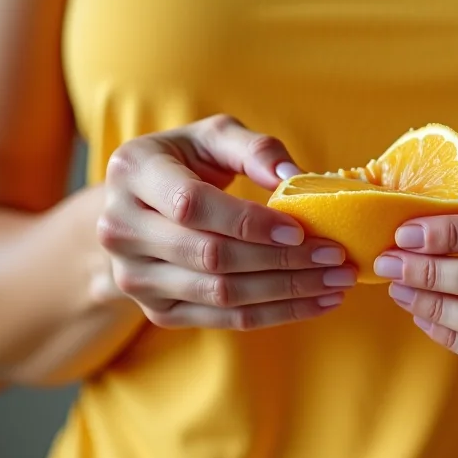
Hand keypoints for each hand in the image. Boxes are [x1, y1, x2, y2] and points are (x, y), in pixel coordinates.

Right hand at [97, 114, 355, 329]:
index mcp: (133, 172)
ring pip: (221, 294)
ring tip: (336, 281)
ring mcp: (134, 276)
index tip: (299, 230)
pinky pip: (223, 320)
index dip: (249, 222)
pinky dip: (276, 314)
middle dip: (282, 261)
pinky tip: (316, 302)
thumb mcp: (214, 137)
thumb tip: (294, 177)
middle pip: (210, 256)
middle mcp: (120, 228)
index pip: (192, 205)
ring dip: (287, 292)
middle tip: (336, 257)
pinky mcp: (157, 310)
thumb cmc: (188, 162)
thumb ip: (253, 149)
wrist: (144, 206)